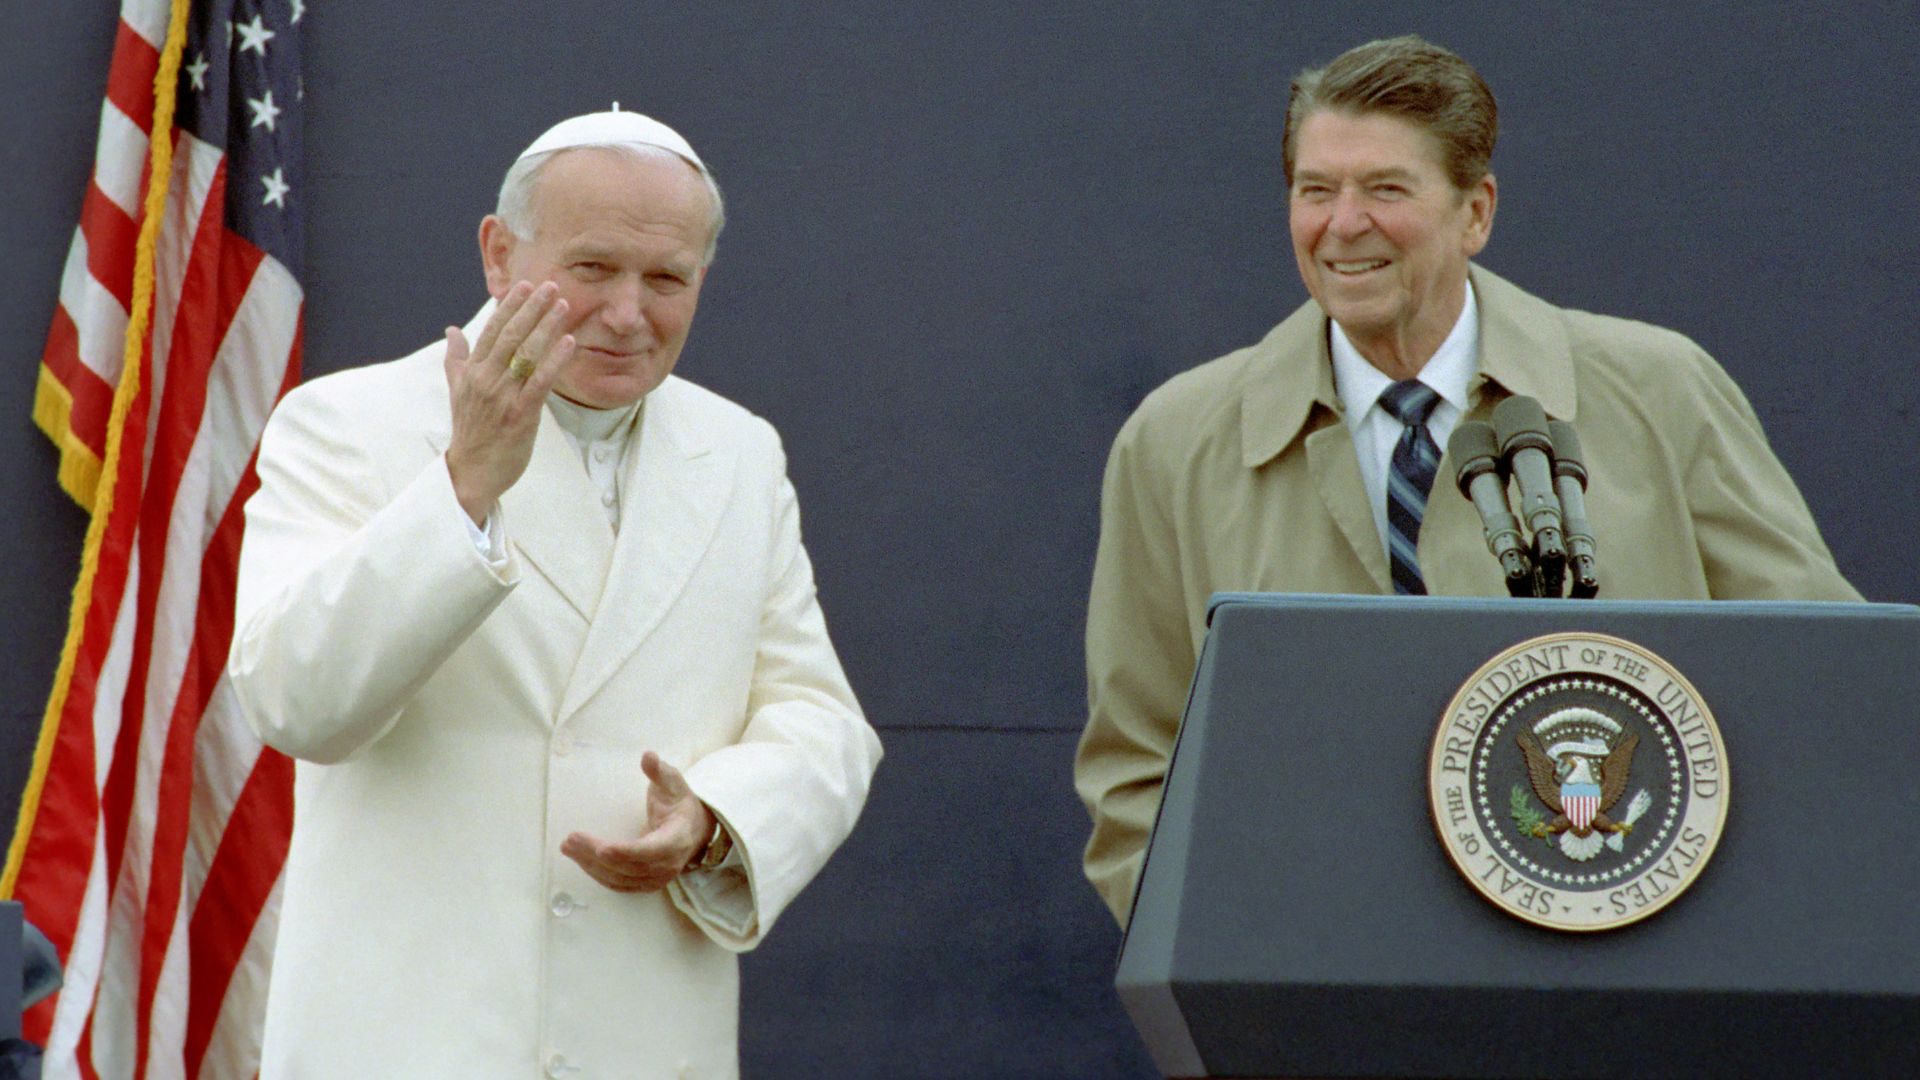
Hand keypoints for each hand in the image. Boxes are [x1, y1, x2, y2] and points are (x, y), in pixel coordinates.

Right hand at [442, 280, 578, 524]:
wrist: (471, 473)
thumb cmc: (469, 431)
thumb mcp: (457, 391)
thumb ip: (456, 359)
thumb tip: (452, 329)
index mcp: (471, 372)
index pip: (491, 330)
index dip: (510, 307)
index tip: (525, 285)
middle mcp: (485, 380)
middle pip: (510, 336)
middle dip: (531, 308)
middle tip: (551, 286)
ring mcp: (502, 397)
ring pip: (526, 354)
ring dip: (546, 327)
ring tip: (563, 306)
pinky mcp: (520, 415)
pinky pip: (540, 382)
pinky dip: (555, 360)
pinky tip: (570, 342)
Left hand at [560, 751, 716, 893]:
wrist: (694, 830)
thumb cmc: (679, 804)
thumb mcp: (674, 783)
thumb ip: (660, 771)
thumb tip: (648, 756)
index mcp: (676, 839)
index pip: (651, 851)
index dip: (627, 852)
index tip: (603, 848)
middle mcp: (667, 864)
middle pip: (628, 866)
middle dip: (596, 855)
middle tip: (570, 840)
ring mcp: (657, 878)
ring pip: (619, 878)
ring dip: (590, 865)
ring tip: (568, 847)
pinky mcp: (645, 884)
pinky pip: (618, 884)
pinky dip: (597, 873)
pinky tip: (581, 859)